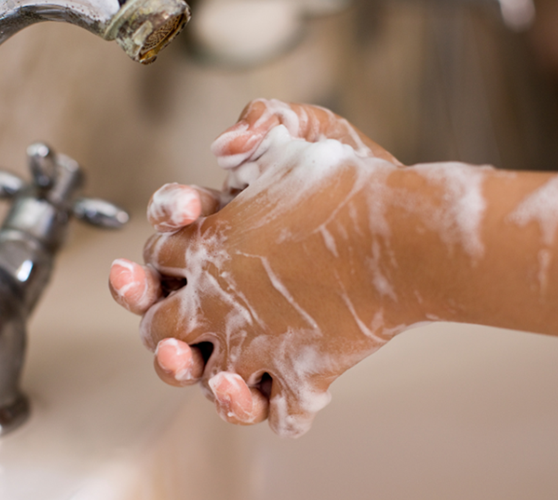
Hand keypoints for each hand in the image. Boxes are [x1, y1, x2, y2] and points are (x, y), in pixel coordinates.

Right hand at [110, 99, 402, 435]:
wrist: (415, 231)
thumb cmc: (360, 179)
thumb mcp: (316, 130)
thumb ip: (267, 119)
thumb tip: (224, 146)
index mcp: (222, 228)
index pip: (171, 228)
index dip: (170, 220)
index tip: (188, 212)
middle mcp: (225, 282)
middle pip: (161, 304)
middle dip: (143, 301)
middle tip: (147, 295)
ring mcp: (253, 328)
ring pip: (194, 358)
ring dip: (175, 363)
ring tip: (181, 358)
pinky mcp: (289, 364)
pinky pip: (253, 394)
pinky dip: (238, 399)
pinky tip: (242, 387)